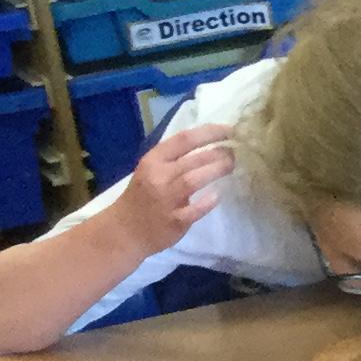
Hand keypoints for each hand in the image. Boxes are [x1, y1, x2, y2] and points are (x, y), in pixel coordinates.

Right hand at [106, 125, 232, 258]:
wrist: (125, 230)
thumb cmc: (143, 196)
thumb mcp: (152, 170)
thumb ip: (175, 158)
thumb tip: (211, 145)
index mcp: (153, 160)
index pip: (183, 139)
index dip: (209, 132)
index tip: (230, 130)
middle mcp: (158, 177)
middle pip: (192, 159)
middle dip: (218, 153)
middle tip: (235, 152)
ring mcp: (165, 199)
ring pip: (193, 180)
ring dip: (216, 170)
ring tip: (232, 166)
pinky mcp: (174, 221)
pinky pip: (195, 209)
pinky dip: (207, 202)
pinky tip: (218, 196)